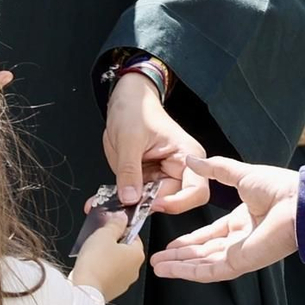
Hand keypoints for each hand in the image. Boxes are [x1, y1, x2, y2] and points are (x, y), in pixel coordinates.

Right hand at [71, 214, 147, 302]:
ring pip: (116, 263)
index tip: (109, 227)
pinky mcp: (113, 291)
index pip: (133, 235)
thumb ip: (115, 224)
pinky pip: (109, 275)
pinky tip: (91, 266)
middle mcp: (134, 270)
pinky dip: (102, 270)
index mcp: (137, 254)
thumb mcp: (104, 234)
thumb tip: (121, 218)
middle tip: (99, 240)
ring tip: (92, 254)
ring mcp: (124, 282)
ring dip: (106, 257)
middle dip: (112, 243)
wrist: (85, 290)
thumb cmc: (95, 264)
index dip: (120, 229)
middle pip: (125, 250)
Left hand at [104, 71, 207, 215]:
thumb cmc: (136, 109)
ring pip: (154, 202)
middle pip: (174, 201)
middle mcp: (180, 169)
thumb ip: (130, 171)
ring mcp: (163, 175)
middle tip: (128, 203)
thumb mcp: (129, 139)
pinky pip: (139, 196)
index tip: (153, 203)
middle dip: (151, 204)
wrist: (126, 99)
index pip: (196, 191)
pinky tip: (109, 199)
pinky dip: (125, 199)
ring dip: (134, 205)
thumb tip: (130, 198)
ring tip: (113, 200)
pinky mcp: (148, 178)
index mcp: (187, 155)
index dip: (177, 203)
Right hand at [152, 157, 299, 282]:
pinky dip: (189, 272)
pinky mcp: (241, 263)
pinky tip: (171, 270)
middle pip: (202, 252)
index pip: (209, 235)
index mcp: (242, 221)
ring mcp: (239, 253)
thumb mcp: (240, 174)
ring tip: (156, 266)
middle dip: (179, 256)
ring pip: (202, 264)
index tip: (170, 242)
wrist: (297, 203)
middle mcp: (239, 240)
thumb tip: (191, 159)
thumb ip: (215, 169)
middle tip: (156, 258)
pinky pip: (210, 271)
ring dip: (179, 266)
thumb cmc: (278, 188)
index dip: (189, 240)